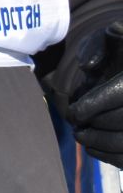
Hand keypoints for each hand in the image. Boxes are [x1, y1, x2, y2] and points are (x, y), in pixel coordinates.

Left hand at [66, 26, 122, 167]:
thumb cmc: (120, 48)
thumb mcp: (112, 36)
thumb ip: (98, 44)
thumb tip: (88, 66)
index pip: (121, 93)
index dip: (95, 105)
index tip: (74, 111)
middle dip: (97, 127)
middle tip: (76, 128)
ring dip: (102, 144)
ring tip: (81, 137)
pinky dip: (111, 156)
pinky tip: (93, 148)